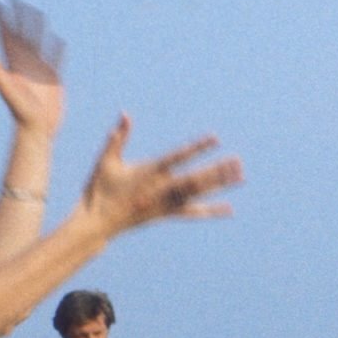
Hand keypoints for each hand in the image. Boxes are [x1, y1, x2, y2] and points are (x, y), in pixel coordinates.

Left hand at [0, 0, 66, 135]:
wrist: (36, 127)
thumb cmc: (19, 110)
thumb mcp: (5, 86)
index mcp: (13, 63)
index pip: (5, 35)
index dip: (0, 18)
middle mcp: (25, 64)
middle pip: (22, 35)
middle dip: (19, 18)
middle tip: (17, 0)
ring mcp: (39, 70)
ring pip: (38, 43)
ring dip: (37, 28)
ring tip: (38, 14)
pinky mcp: (52, 78)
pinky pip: (55, 58)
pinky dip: (56, 48)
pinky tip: (58, 40)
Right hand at [80, 118, 243, 236]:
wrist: (97, 222)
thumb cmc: (99, 189)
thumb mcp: (106, 160)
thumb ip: (118, 137)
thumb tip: (125, 114)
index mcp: (150, 172)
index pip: (179, 156)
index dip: (198, 147)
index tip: (215, 139)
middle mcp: (162, 188)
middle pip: (196, 178)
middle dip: (218, 169)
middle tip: (238, 161)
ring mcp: (166, 203)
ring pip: (199, 193)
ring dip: (220, 184)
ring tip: (240, 177)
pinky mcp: (166, 215)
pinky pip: (193, 213)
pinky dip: (211, 211)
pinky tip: (229, 209)